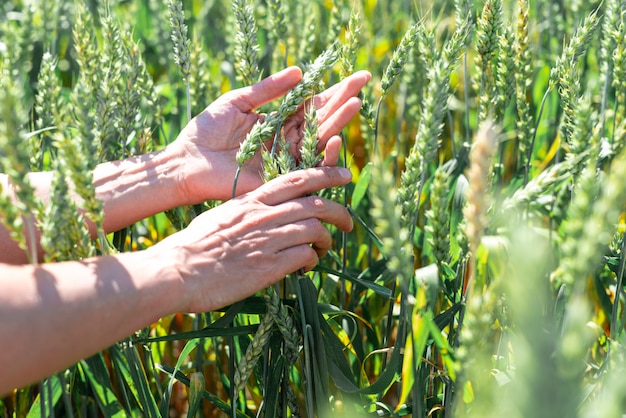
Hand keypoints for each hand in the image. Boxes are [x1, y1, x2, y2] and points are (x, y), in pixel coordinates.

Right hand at [151, 166, 352, 312]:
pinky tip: (307, 266)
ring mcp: (267, 238)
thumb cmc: (192, 246)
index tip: (344, 175)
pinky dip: (313, 259)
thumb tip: (259, 216)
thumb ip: (245, 213)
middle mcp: (263, 214)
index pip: (297, 179)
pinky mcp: (269, 265)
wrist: (178, 270)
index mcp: (251, 200)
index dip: (325, 174)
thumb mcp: (220, 217)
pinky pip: (305, 255)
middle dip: (339, 211)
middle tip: (348, 222)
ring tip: (325, 248)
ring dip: (326, 239)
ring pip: (315, 229)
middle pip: (315, 203)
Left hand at [168, 67, 370, 201]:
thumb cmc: (206, 129)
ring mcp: (285, 159)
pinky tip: (335, 137)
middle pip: (321, 120)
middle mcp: (286, 140)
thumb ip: (269, 89)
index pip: (312, 104)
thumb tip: (299, 71)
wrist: (187, 161)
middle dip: (343, 101)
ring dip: (338, 123)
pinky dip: (323, 155)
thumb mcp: (238, 100)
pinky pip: (307, 167)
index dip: (333, 91)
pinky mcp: (280, 178)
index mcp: (277, 121)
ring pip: (319, 141)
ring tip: (355, 103)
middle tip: (364, 82)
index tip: (356, 76)